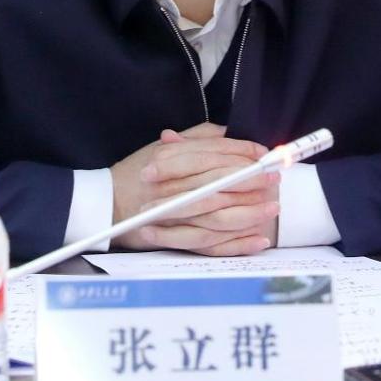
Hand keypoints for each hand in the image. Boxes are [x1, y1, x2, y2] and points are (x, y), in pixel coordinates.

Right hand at [110, 123, 278, 253]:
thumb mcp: (163, 147)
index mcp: (168, 160)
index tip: (264, 154)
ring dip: (248, 213)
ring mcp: (172, 217)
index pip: (211, 154)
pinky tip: (259, 239)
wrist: (105, 205)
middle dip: (250, 181)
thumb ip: (197, 139)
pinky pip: (210, 245)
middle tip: (275, 178)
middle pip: (217, 184)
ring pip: (217, 217)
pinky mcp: (174, 240)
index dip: (241, 153)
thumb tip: (229, 134)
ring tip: (272, 207)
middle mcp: (170, 188)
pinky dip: (237, 244)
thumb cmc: (137, 173)